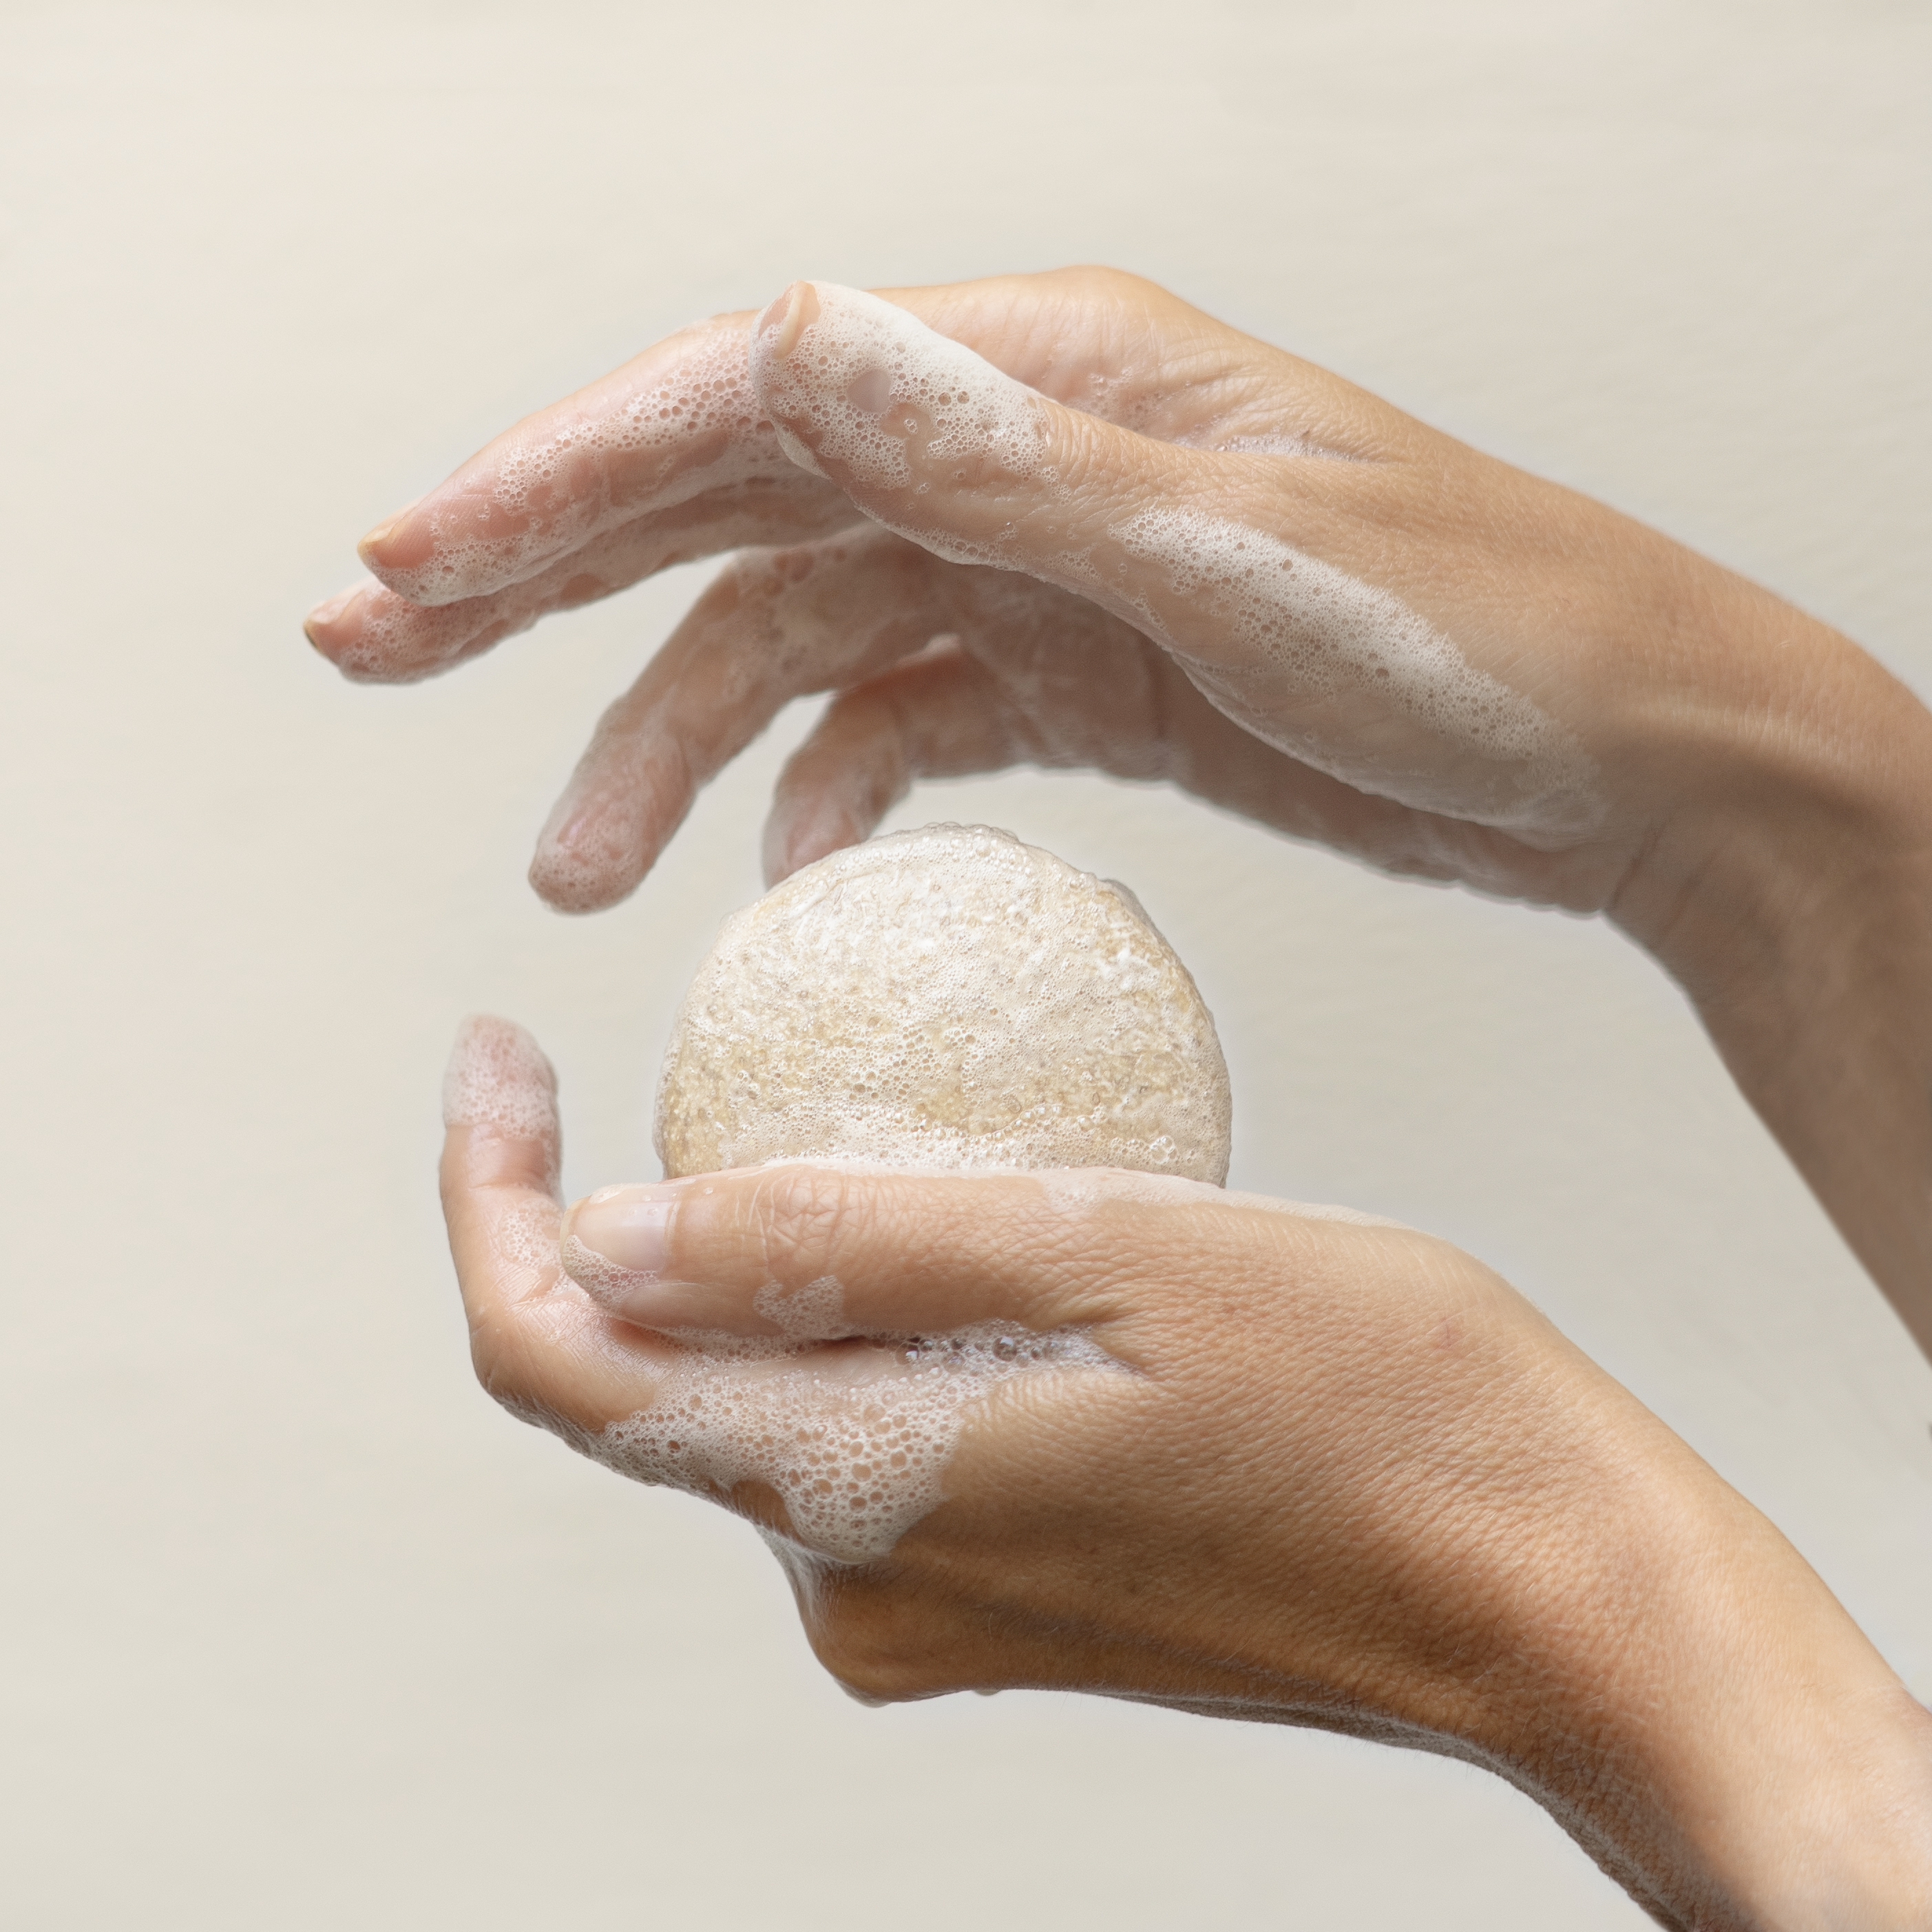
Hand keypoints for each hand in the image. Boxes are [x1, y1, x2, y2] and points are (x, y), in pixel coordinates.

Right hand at [308, 268, 1931, 1350]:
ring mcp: (1033, 571)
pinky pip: (897, 729)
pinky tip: (778, 878)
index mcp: (1044, 374)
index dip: (558, 480)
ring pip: (792, 636)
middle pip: (724, 495)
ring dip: (669, 740)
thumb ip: (1010, 462)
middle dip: (542, 573)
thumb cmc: (1479, 636)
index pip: (746, 402)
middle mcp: (1016, 453)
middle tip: (377, 643)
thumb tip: (807, 343)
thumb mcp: (1239, 542)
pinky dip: (826, 800)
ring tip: (575, 864)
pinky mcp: (1069, 680)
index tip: (415, 569)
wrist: (1619, 761)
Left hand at [442, 1015, 1931, 1929]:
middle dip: (618, 1214)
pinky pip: (866, 1437)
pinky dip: (869, 1319)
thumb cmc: (1381, 1398)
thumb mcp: (1118, 1256)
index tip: (502, 1047)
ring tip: (888, 1116)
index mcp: (861, 1493)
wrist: (1546, 1593)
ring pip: (760, 1404)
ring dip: (769, 1260)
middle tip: (689, 1037)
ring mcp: (930, 1607)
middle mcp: (859, 1584)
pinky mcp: (1002, 1597)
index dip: (489, 1199)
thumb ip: (850, 1249)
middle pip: (645, 1385)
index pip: (556, 1358)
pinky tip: (977, 1228)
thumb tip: (610, 1231)